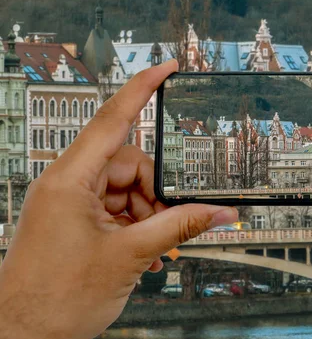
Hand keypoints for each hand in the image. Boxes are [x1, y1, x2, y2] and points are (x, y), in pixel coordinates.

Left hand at [0, 60, 237, 338]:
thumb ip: (180, 226)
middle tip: (166, 223)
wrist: (22, 336)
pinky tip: (144, 251)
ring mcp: (70, 203)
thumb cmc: (54, 299)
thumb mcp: (130, 256)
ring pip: (127, 188)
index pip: (113, 119)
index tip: (166, 67)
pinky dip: (136, 225)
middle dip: (156, 193)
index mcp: (70, 180)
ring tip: (152, 247)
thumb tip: (221, 213)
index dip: (143, 88)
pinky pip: (117, 208)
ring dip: (148, 214)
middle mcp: (67, 184)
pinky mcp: (74, 220)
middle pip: (131, 163)